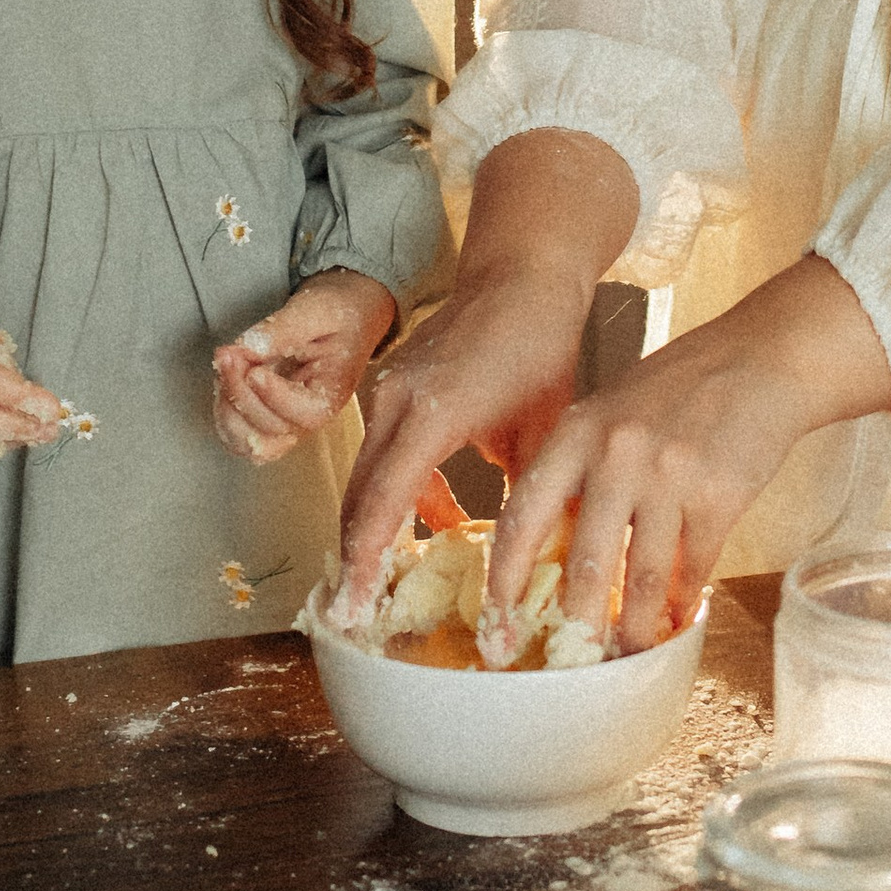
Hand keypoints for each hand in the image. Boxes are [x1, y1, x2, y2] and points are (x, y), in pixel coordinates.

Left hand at [211, 268, 396, 461]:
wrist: (343, 316)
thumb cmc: (338, 314)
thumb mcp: (318, 309)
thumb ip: (285, 328)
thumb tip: (250, 347)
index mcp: (334, 392)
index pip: (308, 413)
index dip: (275, 396)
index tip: (255, 370)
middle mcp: (310, 416)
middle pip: (273, 427)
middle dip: (242, 391)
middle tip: (228, 354)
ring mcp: (287, 421)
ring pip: (249, 440)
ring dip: (227, 406)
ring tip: (225, 364)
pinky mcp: (267, 418)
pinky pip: (239, 436)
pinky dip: (223, 413)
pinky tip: (225, 379)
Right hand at [329, 127, 641, 622]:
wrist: (521, 275)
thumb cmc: (538, 344)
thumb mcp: (542, 431)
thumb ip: (526, 498)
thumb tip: (532, 565)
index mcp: (430, 413)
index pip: (382, 503)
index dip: (364, 564)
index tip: (351, 609)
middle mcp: (393, 402)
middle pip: (358, 497)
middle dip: (352, 560)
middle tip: (349, 615)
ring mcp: (385, 392)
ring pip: (366, 478)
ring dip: (372, 530)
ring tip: (379, 585)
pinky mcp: (390, 390)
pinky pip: (383, 455)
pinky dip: (398, 494)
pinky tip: (436, 520)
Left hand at [487, 258, 890, 653]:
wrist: (760, 358)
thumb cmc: (679, 386)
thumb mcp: (610, 411)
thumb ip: (580, 469)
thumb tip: (555, 550)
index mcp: (577, 432)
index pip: (522, 517)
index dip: (504, 581)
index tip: (496, 626)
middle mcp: (617, 455)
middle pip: (585, 562)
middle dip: (575, 623)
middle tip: (568, 661)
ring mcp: (670, 476)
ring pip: (642, 576)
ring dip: (635, 626)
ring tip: (627, 654)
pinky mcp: (720, 495)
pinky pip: (694, 566)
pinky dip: (684, 597)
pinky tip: (679, 614)